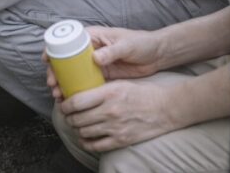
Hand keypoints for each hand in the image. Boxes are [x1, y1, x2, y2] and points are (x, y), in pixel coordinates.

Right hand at [43, 26, 161, 101]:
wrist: (157, 55)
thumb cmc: (142, 43)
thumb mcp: (127, 45)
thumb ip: (112, 51)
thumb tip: (95, 58)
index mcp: (93, 36)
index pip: (68, 40)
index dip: (54, 49)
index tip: (46, 60)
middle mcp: (90, 49)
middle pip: (66, 60)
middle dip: (56, 72)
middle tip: (53, 84)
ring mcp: (94, 63)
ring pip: (73, 73)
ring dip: (63, 83)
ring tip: (59, 96)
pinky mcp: (101, 75)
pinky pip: (85, 83)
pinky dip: (77, 91)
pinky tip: (71, 100)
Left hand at [59, 79, 174, 151]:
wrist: (166, 109)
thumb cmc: (142, 94)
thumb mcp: (119, 84)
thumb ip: (99, 88)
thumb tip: (78, 91)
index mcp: (108, 93)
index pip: (76, 101)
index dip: (65, 105)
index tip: (64, 104)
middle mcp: (110, 111)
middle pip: (77, 118)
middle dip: (68, 117)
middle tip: (68, 115)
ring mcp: (115, 127)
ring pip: (83, 132)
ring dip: (76, 129)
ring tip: (77, 124)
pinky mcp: (121, 140)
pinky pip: (96, 145)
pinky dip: (86, 142)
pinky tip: (85, 137)